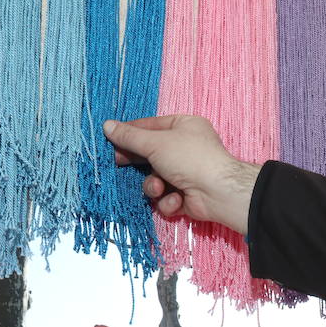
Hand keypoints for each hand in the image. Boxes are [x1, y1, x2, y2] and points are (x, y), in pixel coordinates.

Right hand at [102, 115, 260, 233]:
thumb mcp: (155, 143)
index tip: (111, 140)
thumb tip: (107, 126)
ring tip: (159, 188)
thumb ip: (130, 137)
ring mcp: (186, 173)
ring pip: (156, 179)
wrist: (217, 192)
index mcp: (183, 126)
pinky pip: (167, 197)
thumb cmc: (189, 158)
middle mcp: (185, 148)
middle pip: (151, 154)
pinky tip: (176, 200)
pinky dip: (169, 201)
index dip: (130, 134)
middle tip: (120, 163)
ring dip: (154, 186)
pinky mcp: (186, 195)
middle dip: (139, 163)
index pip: (150, 127)